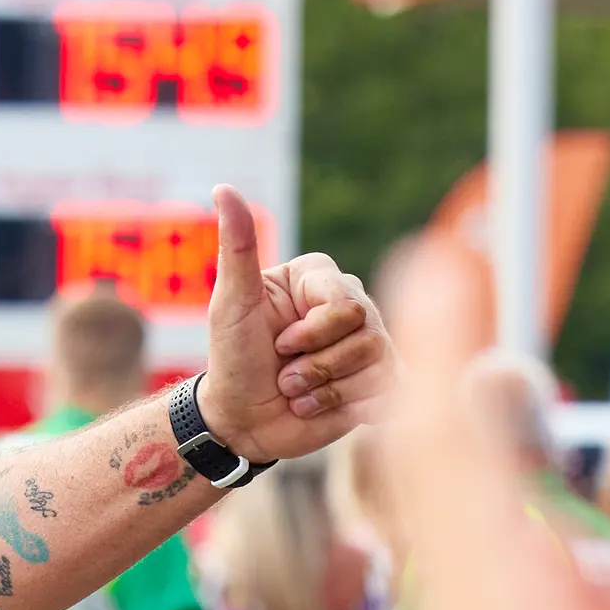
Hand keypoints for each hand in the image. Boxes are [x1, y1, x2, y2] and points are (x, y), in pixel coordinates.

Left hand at [196, 186, 388, 465]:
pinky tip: (317, 406)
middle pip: (365, 331)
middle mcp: (351, 303)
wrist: (240, 420)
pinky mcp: (380, 379)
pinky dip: (343, 405)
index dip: (311, 332)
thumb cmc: (233, 359)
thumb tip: (223, 189)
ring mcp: (370, 341)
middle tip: (284, 374)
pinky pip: (385, 390)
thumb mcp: (231, 303)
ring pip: (375, 362)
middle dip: (315, 364)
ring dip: (323, 387)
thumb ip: (238, 246)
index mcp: (319, 277)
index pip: (344, 301)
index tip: (278, 344)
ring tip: (296, 392)